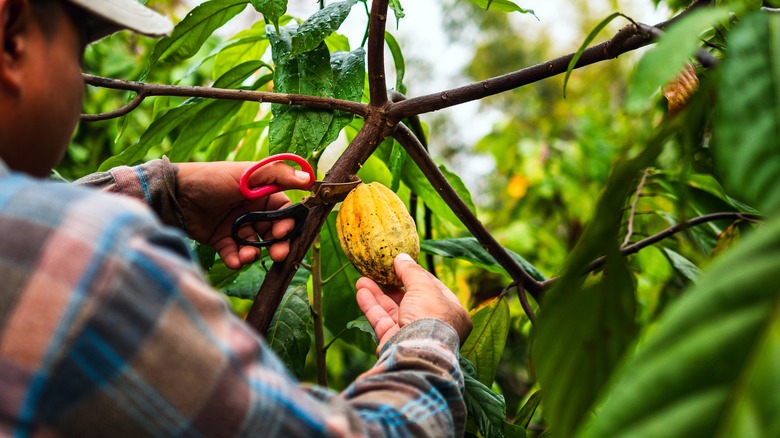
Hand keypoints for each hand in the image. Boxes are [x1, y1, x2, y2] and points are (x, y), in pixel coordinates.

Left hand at [174, 161, 311, 268]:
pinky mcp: (221, 239)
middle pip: (273, 231)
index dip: (288, 223)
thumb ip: (279, 175)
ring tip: (248, 255)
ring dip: (255, 252)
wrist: (175, 194)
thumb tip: (308, 178)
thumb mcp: (248, 174)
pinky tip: (235, 260)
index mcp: (261, 193)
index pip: (284, 211)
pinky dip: (237, 259)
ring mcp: (236, 225)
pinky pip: (234, 253)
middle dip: (277, 244)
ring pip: (255, 244)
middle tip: (277, 254)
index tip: (284, 232)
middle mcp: (251, 210)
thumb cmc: (213, 179)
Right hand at [356, 253, 471, 355]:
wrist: (417, 352)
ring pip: (393, 311)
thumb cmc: (429, 317)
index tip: (403, 264)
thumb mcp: (423, 287)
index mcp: (453, 313)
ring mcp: (414, 335)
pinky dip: (371, 307)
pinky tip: (361, 291)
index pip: (435, 289)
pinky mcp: (395, 342)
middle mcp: (434, 325)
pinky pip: (382, 321)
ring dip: (378, 294)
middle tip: (380, 271)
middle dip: (393, 285)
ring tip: (362, 279)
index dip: (418, 275)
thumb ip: (412, 271)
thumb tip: (402, 257)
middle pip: (411, 300)